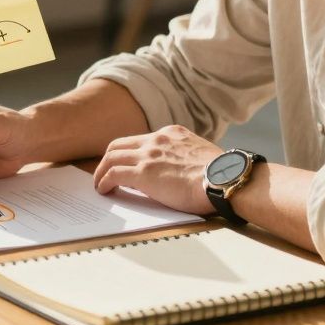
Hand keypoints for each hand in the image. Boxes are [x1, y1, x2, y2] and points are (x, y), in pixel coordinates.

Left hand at [92, 125, 220, 214]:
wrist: (225, 178)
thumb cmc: (222, 174)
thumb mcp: (201, 154)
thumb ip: (186, 156)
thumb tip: (183, 170)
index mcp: (172, 134)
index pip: (141, 140)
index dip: (129, 152)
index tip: (125, 163)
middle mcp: (157, 140)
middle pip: (119, 145)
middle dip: (108, 159)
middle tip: (105, 172)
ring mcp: (148, 155)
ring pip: (111, 157)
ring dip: (101, 171)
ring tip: (100, 184)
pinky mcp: (143, 173)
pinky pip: (113, 174)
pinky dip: (104, 182)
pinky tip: (104, 191)